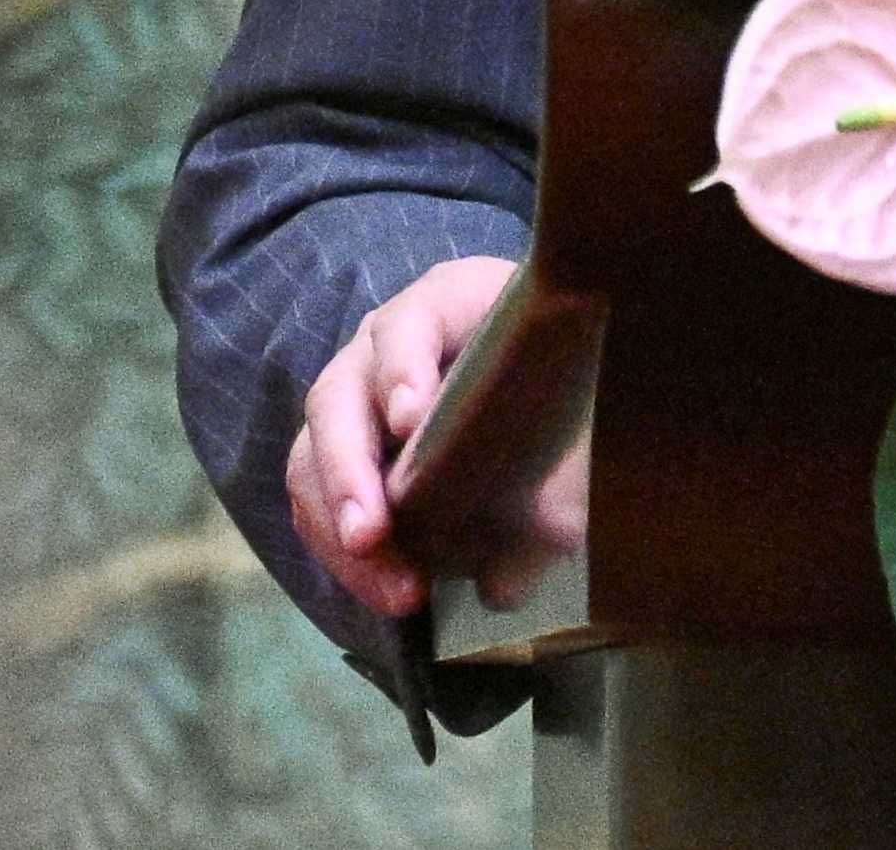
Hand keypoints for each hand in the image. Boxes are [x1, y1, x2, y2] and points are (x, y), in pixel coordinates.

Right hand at [283, 256, 585, 616]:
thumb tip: (528, 562)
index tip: (410, 421)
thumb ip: (565, 469)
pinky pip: (320, 503)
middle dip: (348, 470)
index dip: (404, 368)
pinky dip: (346, 555)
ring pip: (314, 457)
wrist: (559, 375)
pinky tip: (388, 591)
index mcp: (450, 304)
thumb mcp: (581, 396)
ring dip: (343, 528)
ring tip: (395, 588)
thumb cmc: (569, 368)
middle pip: (338, 395)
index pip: (411, 322)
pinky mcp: (348, 457)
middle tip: (370, 533)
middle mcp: (386, 345)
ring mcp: (357, 399)